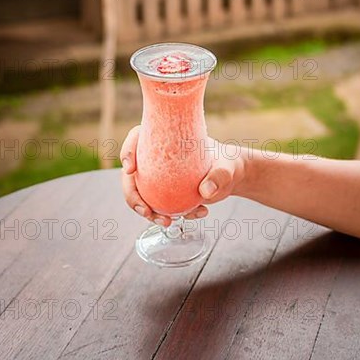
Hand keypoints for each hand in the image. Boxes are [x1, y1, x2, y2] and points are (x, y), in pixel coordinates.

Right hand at [120, 126, 244, 226]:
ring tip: (167, 221)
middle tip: (145, 210)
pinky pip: (158, 206)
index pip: (138, 138)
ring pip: (140, 193)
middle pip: (131, 173)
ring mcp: (159, 176)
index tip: (130, 169)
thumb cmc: (227, 162)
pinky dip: (169, 216)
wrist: (231, 176)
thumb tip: (205, 191)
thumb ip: (219, 176)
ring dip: (147, 211)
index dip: (128, 151)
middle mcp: (156, 157)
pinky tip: (195, 215)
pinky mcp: (165, 193)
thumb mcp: (226, 166)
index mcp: (164, 139)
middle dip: (132, 194)